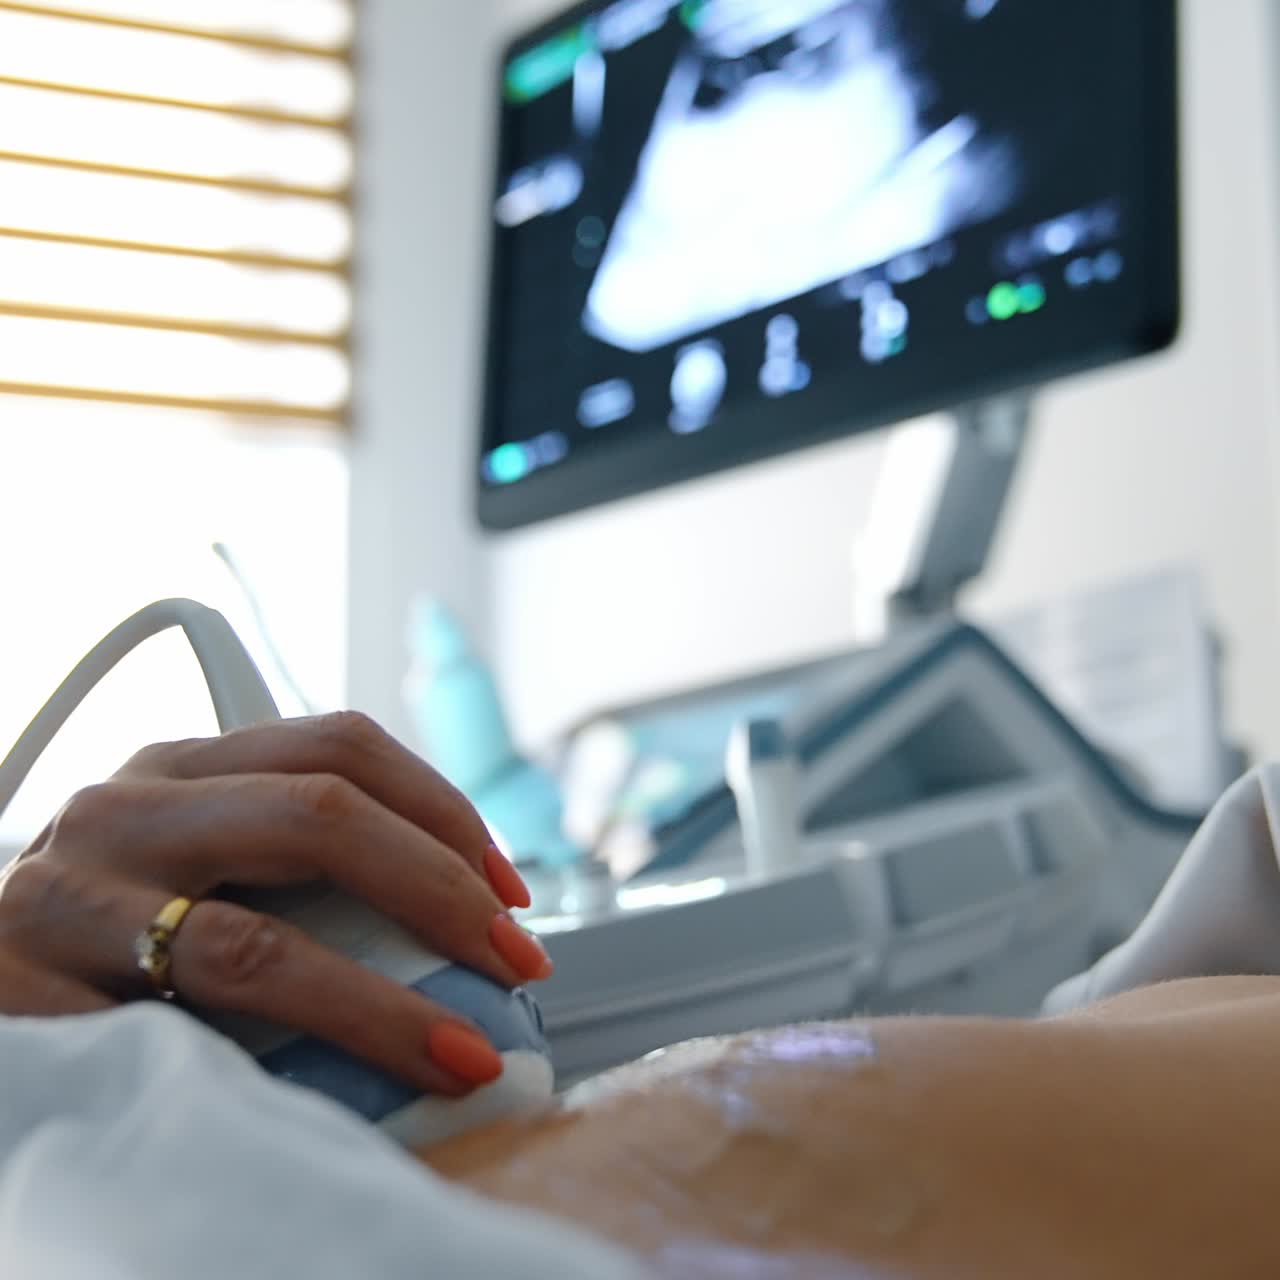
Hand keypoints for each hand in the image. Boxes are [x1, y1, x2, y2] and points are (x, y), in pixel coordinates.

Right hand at [0, 712, 550, 1094]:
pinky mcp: (23, 1006)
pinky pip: (175, 1049)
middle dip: (439, 891)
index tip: (510, 893)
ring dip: (382, 1008)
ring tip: (462, 1053)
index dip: (446, 810)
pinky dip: (272, 1083)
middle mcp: (123, 811)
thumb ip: (291, 860)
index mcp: (180, 767)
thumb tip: (463, 920)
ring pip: (255, 945)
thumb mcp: (190, 862)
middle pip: (319, 817)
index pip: (342, 747)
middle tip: (512, 963)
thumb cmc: (105, 934)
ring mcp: (66, 905)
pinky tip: (328, 1117)